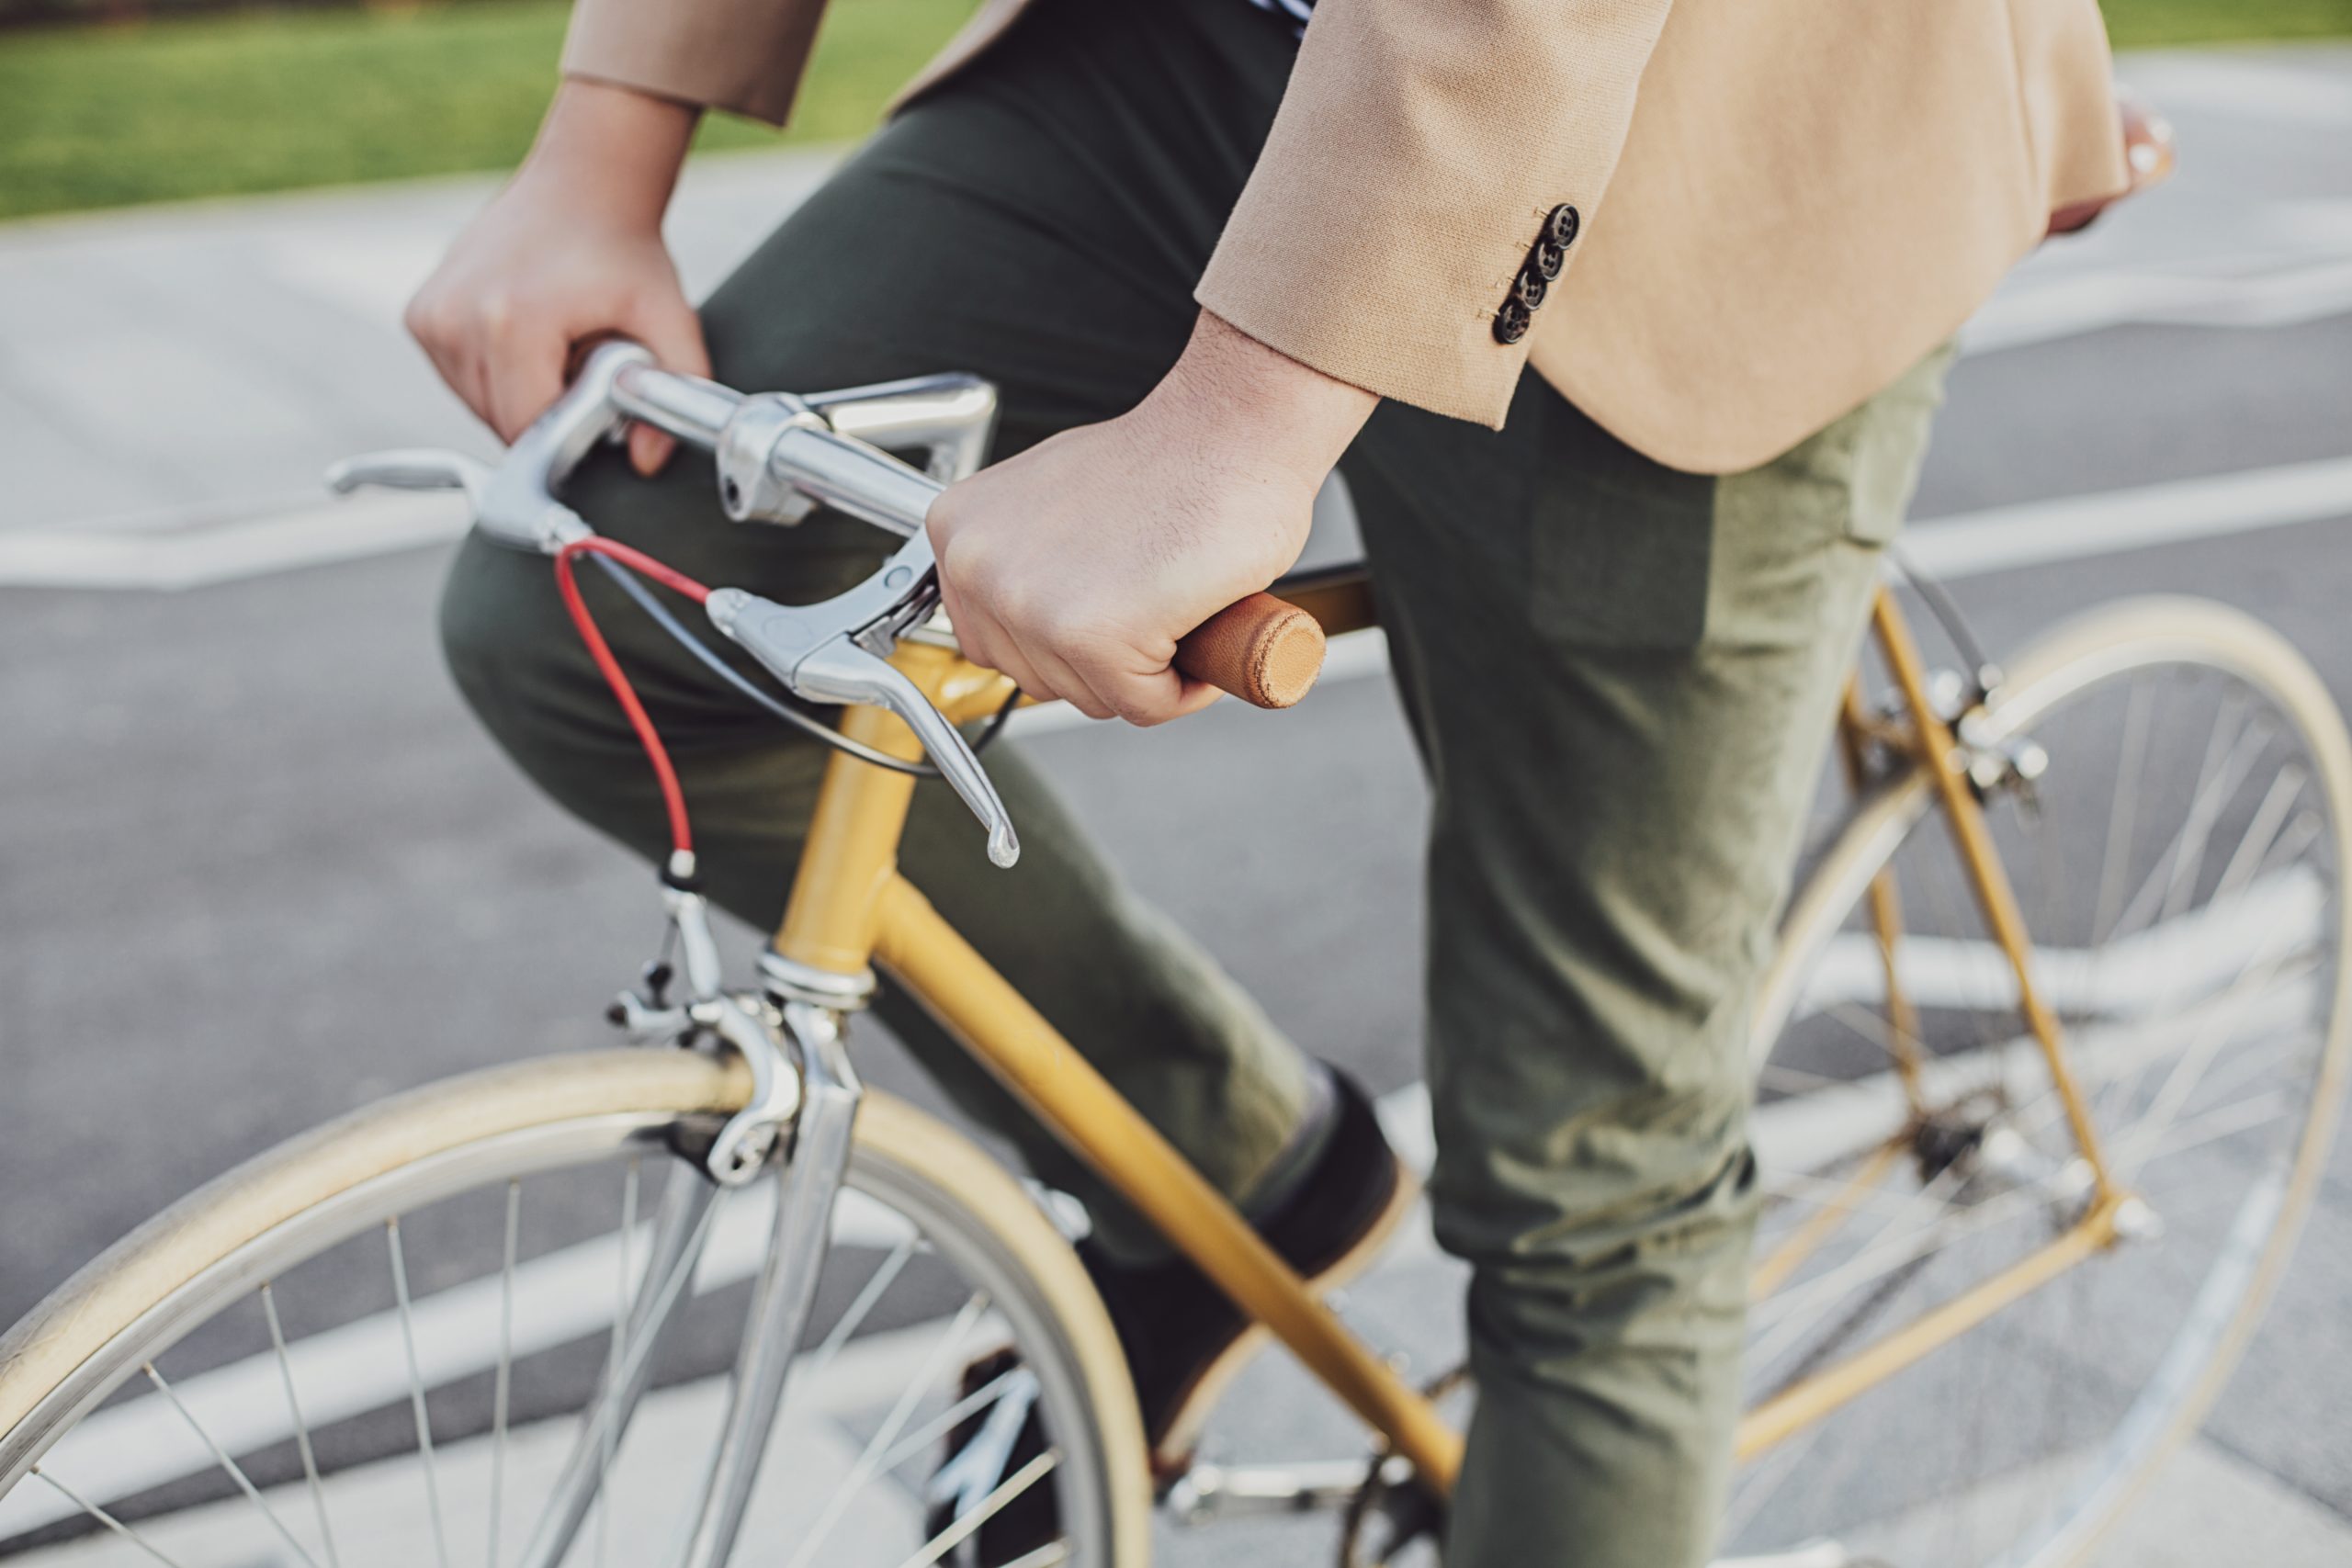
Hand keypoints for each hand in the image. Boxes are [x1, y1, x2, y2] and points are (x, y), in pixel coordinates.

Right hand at [406, 80, 709, 474]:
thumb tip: (646, 461)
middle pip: (501, 424)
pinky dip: (496, 374)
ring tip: (555, 346)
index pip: (529, 431)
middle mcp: (456, 319)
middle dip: (547, 414)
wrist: (583, 184)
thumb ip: (671, 394)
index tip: (600, 414)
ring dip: (520, 395)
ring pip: (478, 407)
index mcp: (509, 324)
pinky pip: (461, 379)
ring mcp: (431, 316)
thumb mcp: (670, 320)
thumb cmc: (624, 250)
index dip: (570, 438)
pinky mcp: (419, 315)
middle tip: (582, 367)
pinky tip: (526, 334)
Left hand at [927, 311, 1374, 724]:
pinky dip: (1185, 686)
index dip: (1064, 641)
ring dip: (1147, 673)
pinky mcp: (1095, 636)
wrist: (1233, 430)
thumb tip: (1036, 614)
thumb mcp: (1056, 503)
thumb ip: (1027, 560)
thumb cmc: (1170, 460)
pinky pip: (1144, 705)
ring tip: (1171, 604)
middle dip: (1106, 662)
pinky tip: (1196, 625)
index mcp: (958, 532)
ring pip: (1092, 697)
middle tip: (1150, 604)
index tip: (1107, 609)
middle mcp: (977, 567)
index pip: (994, 644)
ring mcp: (1031, 605)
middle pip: (1039, 680)